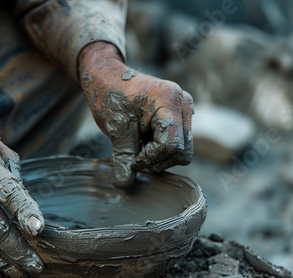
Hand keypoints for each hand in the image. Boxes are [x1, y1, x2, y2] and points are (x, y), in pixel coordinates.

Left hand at [78, 42, 193, 187]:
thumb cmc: (111, 96)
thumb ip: (123, 156)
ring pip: (182, 151)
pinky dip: (160, 150)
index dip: (150, 158)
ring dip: (159, 157)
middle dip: (157, 160)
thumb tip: (124, 184)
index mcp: (169, 100)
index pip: (170, 145)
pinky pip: (178, 144)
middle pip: (182, 151)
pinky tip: (143, 143)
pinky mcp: (180, 118)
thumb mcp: (115, 127)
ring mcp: (184, 110)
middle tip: (134, 156)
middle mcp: (183, 104)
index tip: (131, 158)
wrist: (108, 77)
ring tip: (137, 147)